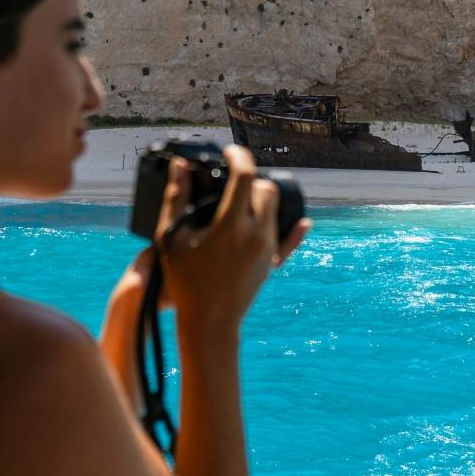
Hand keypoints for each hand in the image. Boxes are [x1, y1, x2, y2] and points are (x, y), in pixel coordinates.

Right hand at [154, 147, 307, 330]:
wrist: (208, 322)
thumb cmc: (185, 281)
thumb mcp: (171, 238)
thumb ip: (176, 198)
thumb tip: (181, 166)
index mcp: (230, 225)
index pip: (245, 176)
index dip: (238, 156)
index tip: (229, 152)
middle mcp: (255, 234)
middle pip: (266, 189)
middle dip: (250, 180)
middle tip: (231, 181)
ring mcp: (267, 249)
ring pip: (275, 209)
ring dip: (260, 199)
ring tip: (240, 202)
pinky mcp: (272, 263)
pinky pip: (290, 241)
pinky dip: (294, 229)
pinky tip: (303, 222)